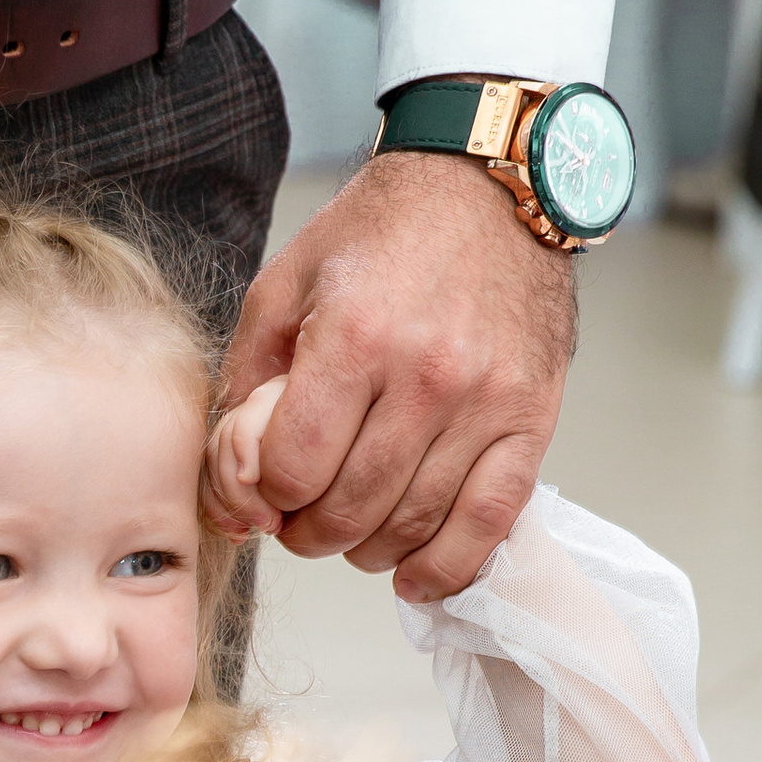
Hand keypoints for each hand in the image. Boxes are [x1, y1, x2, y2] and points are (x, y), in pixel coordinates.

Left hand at [213, 150, 576, 597]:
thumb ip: (246, 379)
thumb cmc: (382, 231)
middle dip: (308, 532)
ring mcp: (485, 402)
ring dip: (368, 549)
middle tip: (299, 521)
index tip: (264, 489)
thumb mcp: (285, 282)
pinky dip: (449, 562)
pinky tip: (415, 574)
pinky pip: (491, 518)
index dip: (265, 495)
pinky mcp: (531, 417)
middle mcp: (424, 376)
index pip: (292, 467)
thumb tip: (230, 480)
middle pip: (350, 507)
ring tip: (350, 535)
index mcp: (353, 337)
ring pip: (415, 522)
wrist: (490, 187)